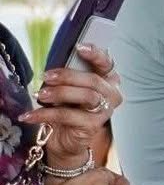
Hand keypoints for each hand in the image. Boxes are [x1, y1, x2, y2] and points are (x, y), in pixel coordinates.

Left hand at [21, 46, 121, 165]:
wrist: (67, 136)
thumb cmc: (69, 107)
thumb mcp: (68, 87)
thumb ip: (68, 75)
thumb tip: (54, 67)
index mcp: (107, 80)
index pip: (107, 63)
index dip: (96, 55)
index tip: (79, 47)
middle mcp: (111, 95)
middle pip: (94, 80)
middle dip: (68, 76)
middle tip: (47, 77)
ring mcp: (104, 111)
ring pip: (87, 97)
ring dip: (60, 93)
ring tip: (40, 95)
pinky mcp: (93, 125)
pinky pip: (69, 115)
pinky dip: (47, 114)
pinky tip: (31, 115)